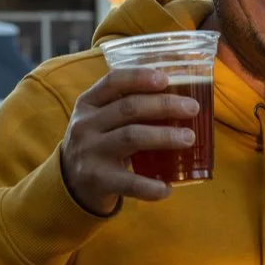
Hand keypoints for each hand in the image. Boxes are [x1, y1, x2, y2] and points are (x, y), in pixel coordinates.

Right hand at [59, 67, 200, 215]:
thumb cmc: (100, 142)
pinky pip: (129, 182)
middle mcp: (86, 125)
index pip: (113, 82)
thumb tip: (181, 97)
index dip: (139, 77)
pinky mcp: (97, 180)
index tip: (166, 78)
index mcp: (89, 103)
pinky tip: (168, 187)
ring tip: (189, 138)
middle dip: (164, 105)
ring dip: (164, 136)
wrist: (72, 182)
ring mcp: (90, 153)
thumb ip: (128, 107)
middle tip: (192, 108)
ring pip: (131, 137)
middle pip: (129, 108)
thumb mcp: (103, 119)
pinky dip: (151, 186)